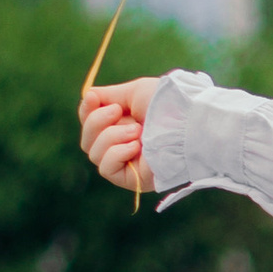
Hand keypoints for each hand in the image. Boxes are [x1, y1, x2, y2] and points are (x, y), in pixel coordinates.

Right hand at [80, 73, 162, 196]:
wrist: (186, 122)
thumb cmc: (167, 104)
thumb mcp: (134, 92)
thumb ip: (109, 95)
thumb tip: (89, 96)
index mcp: (123, 124)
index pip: (90, 123)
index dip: (86, 111)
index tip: (92, 98)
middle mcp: (123, 144)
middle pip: (87, 139)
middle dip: (96, 122)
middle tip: (118, 112)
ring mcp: (127, 162)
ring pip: (94, 153)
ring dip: (111, 137)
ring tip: (137, 131)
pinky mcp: (133, 178)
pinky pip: (106, 168)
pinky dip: (116, 154)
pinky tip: (136, 147)